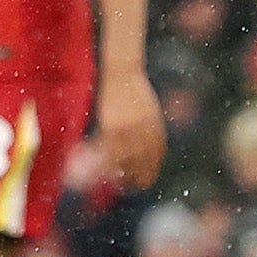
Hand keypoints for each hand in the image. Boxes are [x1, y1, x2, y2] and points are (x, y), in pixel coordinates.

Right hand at [94, 75, 166, 194]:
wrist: (124, 74)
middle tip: (125, 183)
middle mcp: (145, 133)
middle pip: (140, 163)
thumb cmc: (136, 92)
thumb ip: (148, 131)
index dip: (148, 172)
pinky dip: (102, 160)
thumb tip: (146, 148)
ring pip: (123, 160)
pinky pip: (107, 151)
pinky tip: (100, 166)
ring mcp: (129, 131)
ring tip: (110, 178)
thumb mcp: (148, 113)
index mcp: (156, 129)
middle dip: (133, 176)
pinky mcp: (113, 128)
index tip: (142, 181)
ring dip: (116, 172)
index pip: (155, 159)